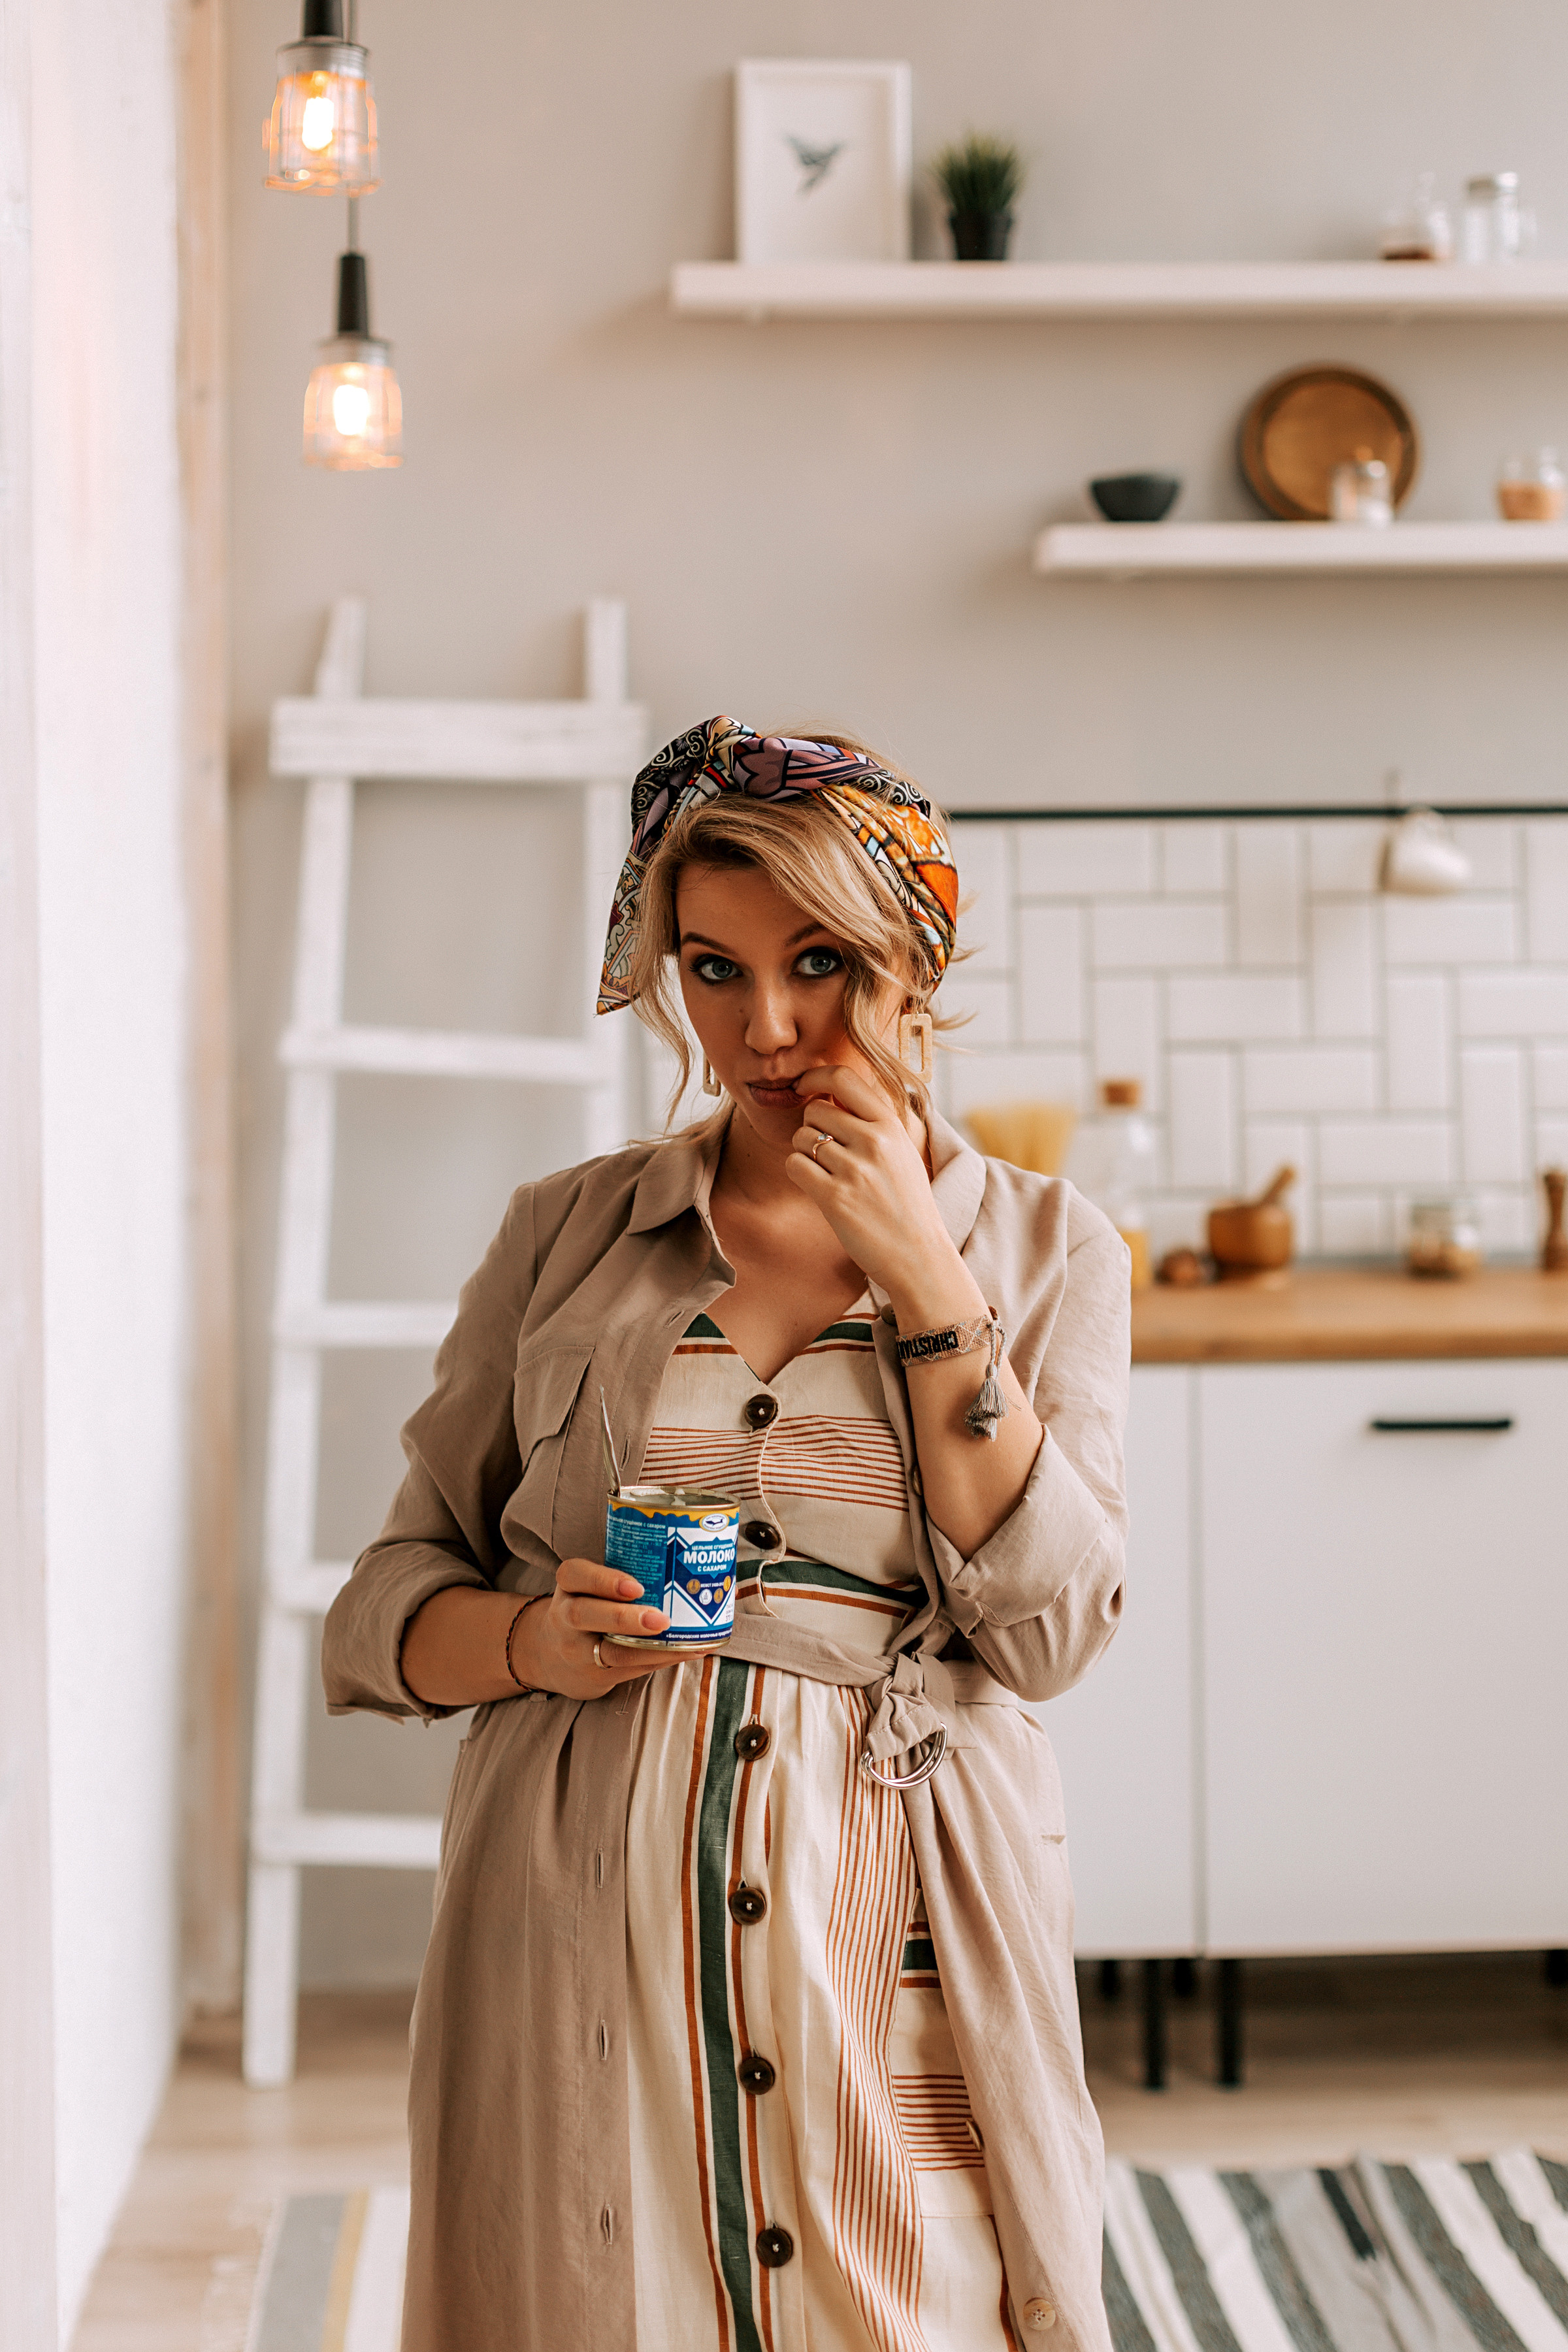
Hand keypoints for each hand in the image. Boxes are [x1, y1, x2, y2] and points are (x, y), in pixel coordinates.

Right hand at [511, 1558, 693, 1699]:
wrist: (549, 1655)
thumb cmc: (584, 1607)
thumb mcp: (586, 1587)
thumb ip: (617, 1576)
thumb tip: (677, 1558)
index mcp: (568, 1587)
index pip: (575, 1575)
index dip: (604, 1581)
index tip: (636, 1587)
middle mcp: (566, 1618)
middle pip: (586, 1616)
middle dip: (625, 1618)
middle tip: (661, 1619)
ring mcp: (577, 1651)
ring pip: (612, 1652)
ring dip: (652, 1648)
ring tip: (686, 1642)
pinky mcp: (594, 1676)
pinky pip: (630, 1670)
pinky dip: (660, 1660)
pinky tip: (687, 1652)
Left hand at [786, 1063, 976, 1319]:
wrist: (919, 1255)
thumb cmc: (907, 1203)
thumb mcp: (902, 1151)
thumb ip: (872, 1122)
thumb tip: (830, 1093)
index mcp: (892, 1124)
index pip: (843, 1078)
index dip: (814, 1077)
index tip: (803, 1086)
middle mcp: (874, 1141)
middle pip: (815, 1111)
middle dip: (812, 1128)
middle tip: (827, 1152)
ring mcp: (854, 1170)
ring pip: (801, 1139)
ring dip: (806, 1155)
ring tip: (829, 1174)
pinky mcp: (835, 1198)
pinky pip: (794, 1166)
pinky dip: (799, 1174)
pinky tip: (817, 1186)